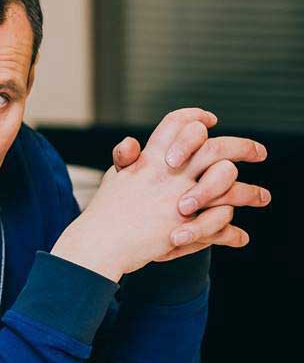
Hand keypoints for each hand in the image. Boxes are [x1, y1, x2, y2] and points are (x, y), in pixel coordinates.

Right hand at [52, 109, 268, 279]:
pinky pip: (220, 225)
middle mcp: (170, 175)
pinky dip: (232, 234)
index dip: (196, 118)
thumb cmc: (104, 213)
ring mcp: (180, 199)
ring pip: (228, 185)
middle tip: (259, 152)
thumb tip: (131, 144)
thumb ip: (129, 159)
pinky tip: (240, 237)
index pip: (178, 124)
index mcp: (153, 159)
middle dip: (242, 146)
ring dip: (250, 192)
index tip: (212, 120)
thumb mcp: (114, 178)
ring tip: (263, 198)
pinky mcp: (185, 227)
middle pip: (216, 147)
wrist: (98, 244)